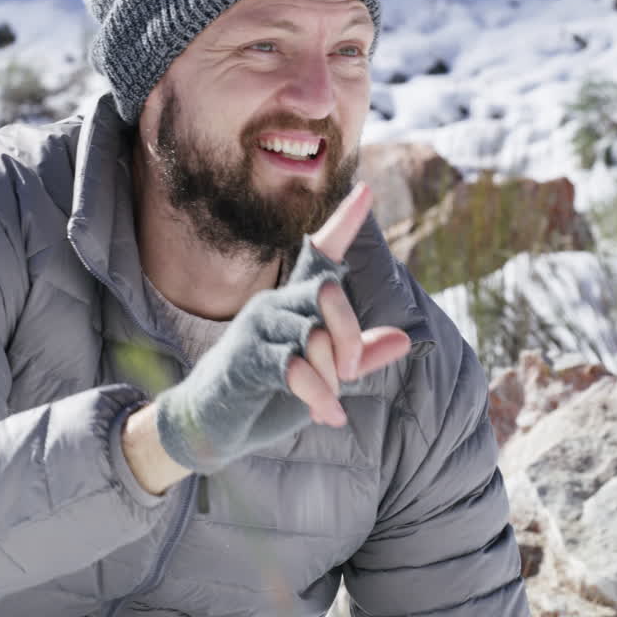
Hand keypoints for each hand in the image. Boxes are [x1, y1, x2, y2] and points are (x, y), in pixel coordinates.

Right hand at [153, 182, 411, 473]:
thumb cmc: (266, 394)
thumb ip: (360, 356)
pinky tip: (328, 417)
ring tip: (328, 403)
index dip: (344, 222)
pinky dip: (319, 396)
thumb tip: (405, 338)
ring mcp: (257, 328)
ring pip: (315, 334)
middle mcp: (274, 303)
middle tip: (351, 372)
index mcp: (293, 302)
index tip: (367, 191)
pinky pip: (295, 369)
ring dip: (331, 376)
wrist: (211, 426)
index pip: (320, 254)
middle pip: (329, 291)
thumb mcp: (322, 375)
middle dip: (350, 335)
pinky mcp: (246, 359)